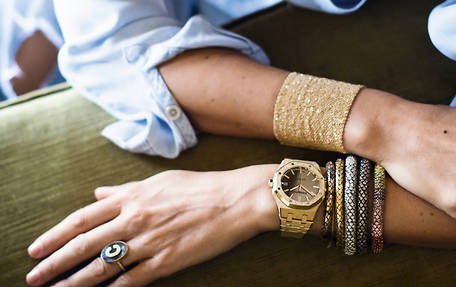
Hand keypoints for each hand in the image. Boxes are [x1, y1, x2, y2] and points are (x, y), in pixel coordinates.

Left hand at [26, 165, 277, 286]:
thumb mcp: (159, 181)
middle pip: (83, 246)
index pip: (81, 219)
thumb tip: (98, 195)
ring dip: (74, 283)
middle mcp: (133, 219)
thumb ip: (125, 190)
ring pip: (101, 267)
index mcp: (131, 197)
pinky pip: (130, 281)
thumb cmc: (200, 187)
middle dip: (54, 264)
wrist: (235, 200)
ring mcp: (148, 242)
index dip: (55, 236)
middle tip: (34, 278)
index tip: (37, 250)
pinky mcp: (165, 261)